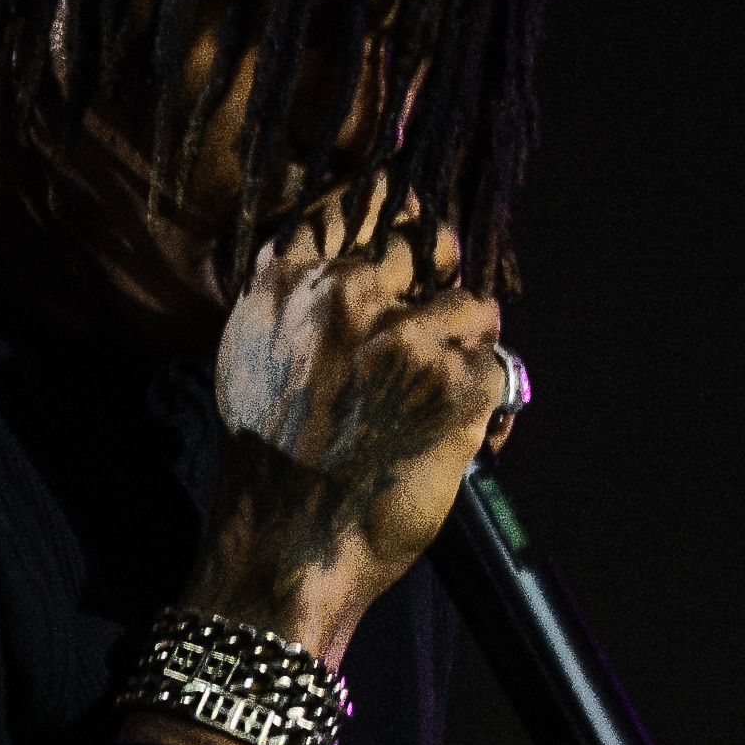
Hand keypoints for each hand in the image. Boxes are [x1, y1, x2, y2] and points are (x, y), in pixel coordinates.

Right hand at [209, 171, 507, 636]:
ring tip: (436, 391)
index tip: (409, 222)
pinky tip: (450, 429)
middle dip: (436, 275)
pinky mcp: (456, 383)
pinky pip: (494, 361)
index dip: (394, 207)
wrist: (287, 547)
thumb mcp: (250, 354)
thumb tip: (352, 252)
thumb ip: (294, 295)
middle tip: (429, 325)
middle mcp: (345, 293)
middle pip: (424, 237)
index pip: (358, 198)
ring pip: (470, 301)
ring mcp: (405, 336)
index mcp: (285, 280)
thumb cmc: (267, 462)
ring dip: (464, 342)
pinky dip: (481, 395)